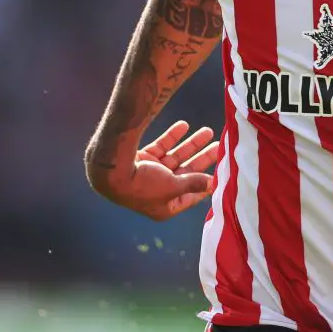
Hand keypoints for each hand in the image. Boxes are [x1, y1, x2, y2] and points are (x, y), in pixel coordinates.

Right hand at [104, 121, 219, 220]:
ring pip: (176, 156)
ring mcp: (151, 173)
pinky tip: (184, 125)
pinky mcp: (143, 158)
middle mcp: (158, 190)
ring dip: (191, 144)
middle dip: (203, 158)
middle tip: (219, 145)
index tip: (222, 172)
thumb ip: (194, 183)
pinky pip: (162, 147)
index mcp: (165, 205)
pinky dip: (172, 136)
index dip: (206, 184)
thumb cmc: (143, 185)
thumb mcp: (173, 186)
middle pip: (186, 172)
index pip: (191, 195)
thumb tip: (214, 184)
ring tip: (208, 131)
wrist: (110, 170)